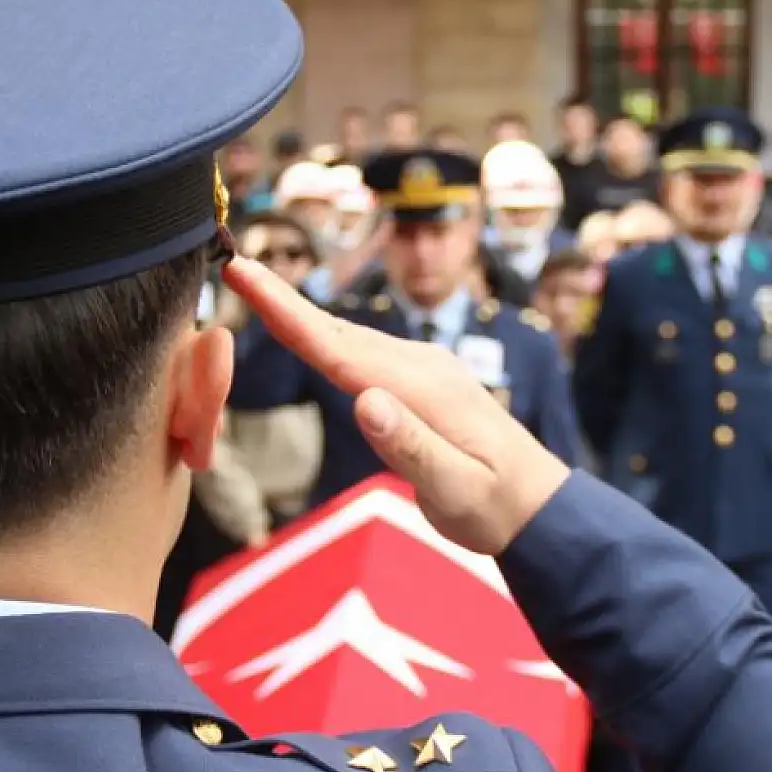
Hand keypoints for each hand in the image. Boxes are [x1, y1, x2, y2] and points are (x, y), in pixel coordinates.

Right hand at [223, 256, 569, 555]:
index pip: (338, 348)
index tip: (244, 272)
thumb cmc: (495, 505)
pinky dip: (325, 334)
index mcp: (420, 389)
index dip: (286, 312)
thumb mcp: (454, 490)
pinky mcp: (419, 379)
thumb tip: (363, 400)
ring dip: (301, 312)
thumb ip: (410, 447)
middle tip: (233, 267)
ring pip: (348, 337)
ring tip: (254, 286)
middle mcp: (419, 366)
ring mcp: (421, 368)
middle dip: (282, 299)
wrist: (538, 503)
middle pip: (336, 331)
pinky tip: (306, 328)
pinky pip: (362, 351)